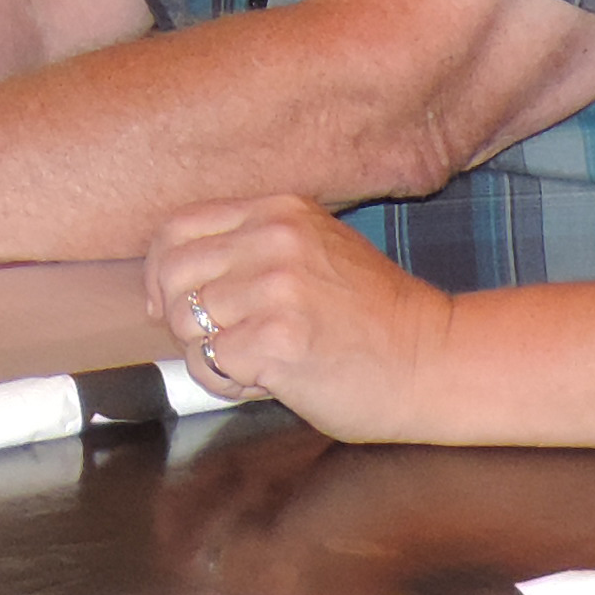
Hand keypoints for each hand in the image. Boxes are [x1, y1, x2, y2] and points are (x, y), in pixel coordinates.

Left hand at [142, 193, 452, 433]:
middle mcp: (273, 238)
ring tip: (256, 364)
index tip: (167, 304)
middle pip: (173, 276)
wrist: (434, 360)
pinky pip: (210, 363)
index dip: (160, 273)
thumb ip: (252, 251)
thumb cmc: (373, 320)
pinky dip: (228, 383)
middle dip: (186, 321)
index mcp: (278, 212)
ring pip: (187, 324)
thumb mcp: (314, 252)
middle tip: (224, 344)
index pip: (177, 229)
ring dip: (211, 356)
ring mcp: (277, 286)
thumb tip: (175, 280)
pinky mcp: (280, 338)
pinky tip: (269, 382)